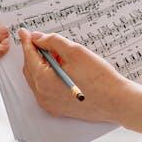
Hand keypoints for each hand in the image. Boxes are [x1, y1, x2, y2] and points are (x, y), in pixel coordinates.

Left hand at [18, 29, 133, 123]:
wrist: (116, 102)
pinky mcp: (57, 109)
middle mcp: (42, 95)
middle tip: (43, 41)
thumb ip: (52, 42)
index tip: (25, 32)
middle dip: (35, 53)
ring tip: (58, 55)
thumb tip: (38, 38)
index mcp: (43, 80)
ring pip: (37, 79)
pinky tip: (62, 70)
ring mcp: (49, 104)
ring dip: (42, 65)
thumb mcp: (75, 52)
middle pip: (31, 68)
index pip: (29, 56)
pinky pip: (45, 90)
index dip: (27, 41)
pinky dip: (48, 77)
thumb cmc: (99, 78)